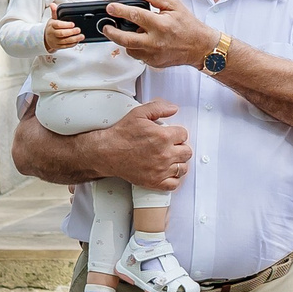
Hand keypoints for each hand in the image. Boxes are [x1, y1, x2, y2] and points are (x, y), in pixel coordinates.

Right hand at [12, 100, 189, 191]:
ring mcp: (160, 170)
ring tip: (168, 158)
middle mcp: (165, 154)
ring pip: (183, 168)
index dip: (177, 133)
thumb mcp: (138, 114)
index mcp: (163, 136)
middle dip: (180, 147)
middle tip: (169, 146)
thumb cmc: (121, 133)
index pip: (184, 134)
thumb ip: (158, 107)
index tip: (169, 134)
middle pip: (187, 152)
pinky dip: (172, 179)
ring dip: (178, 162)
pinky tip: (165, 171)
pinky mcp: (154, 182)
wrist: (105, 153)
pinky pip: (174, 184)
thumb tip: (175, 108)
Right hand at [44, 12, 83, 52]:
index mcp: (51, 26)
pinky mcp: (59, 46)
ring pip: (65, 41)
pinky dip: (73, 44)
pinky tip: (78, 41)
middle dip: (71, 32)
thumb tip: (53, 5)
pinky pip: (66, 46)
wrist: (46, 39)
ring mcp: (56, 41)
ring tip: (81, 36)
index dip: (65, 24)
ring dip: (74, 39)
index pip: (58, 25)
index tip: (72, 24)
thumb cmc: (51, 28)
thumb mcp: (52, 19)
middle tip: (78, 29)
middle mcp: (53, 34)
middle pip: (62, 33)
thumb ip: (55, 12)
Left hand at [112, 0, 216, 70]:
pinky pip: (137, 55)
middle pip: (125, 38)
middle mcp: (155, 42)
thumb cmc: (188, 25)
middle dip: (111, 32)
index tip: (110, 8)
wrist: (200, 47)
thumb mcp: (175, 4)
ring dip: (124, 40)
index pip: (135, 15)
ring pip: (129, 49)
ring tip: (127, 32)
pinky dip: (136, 47)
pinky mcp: (153, 63)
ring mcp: (154, 55)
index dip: (119, 10)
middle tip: (106, 26)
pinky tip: (142, 40)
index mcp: (161, 25)